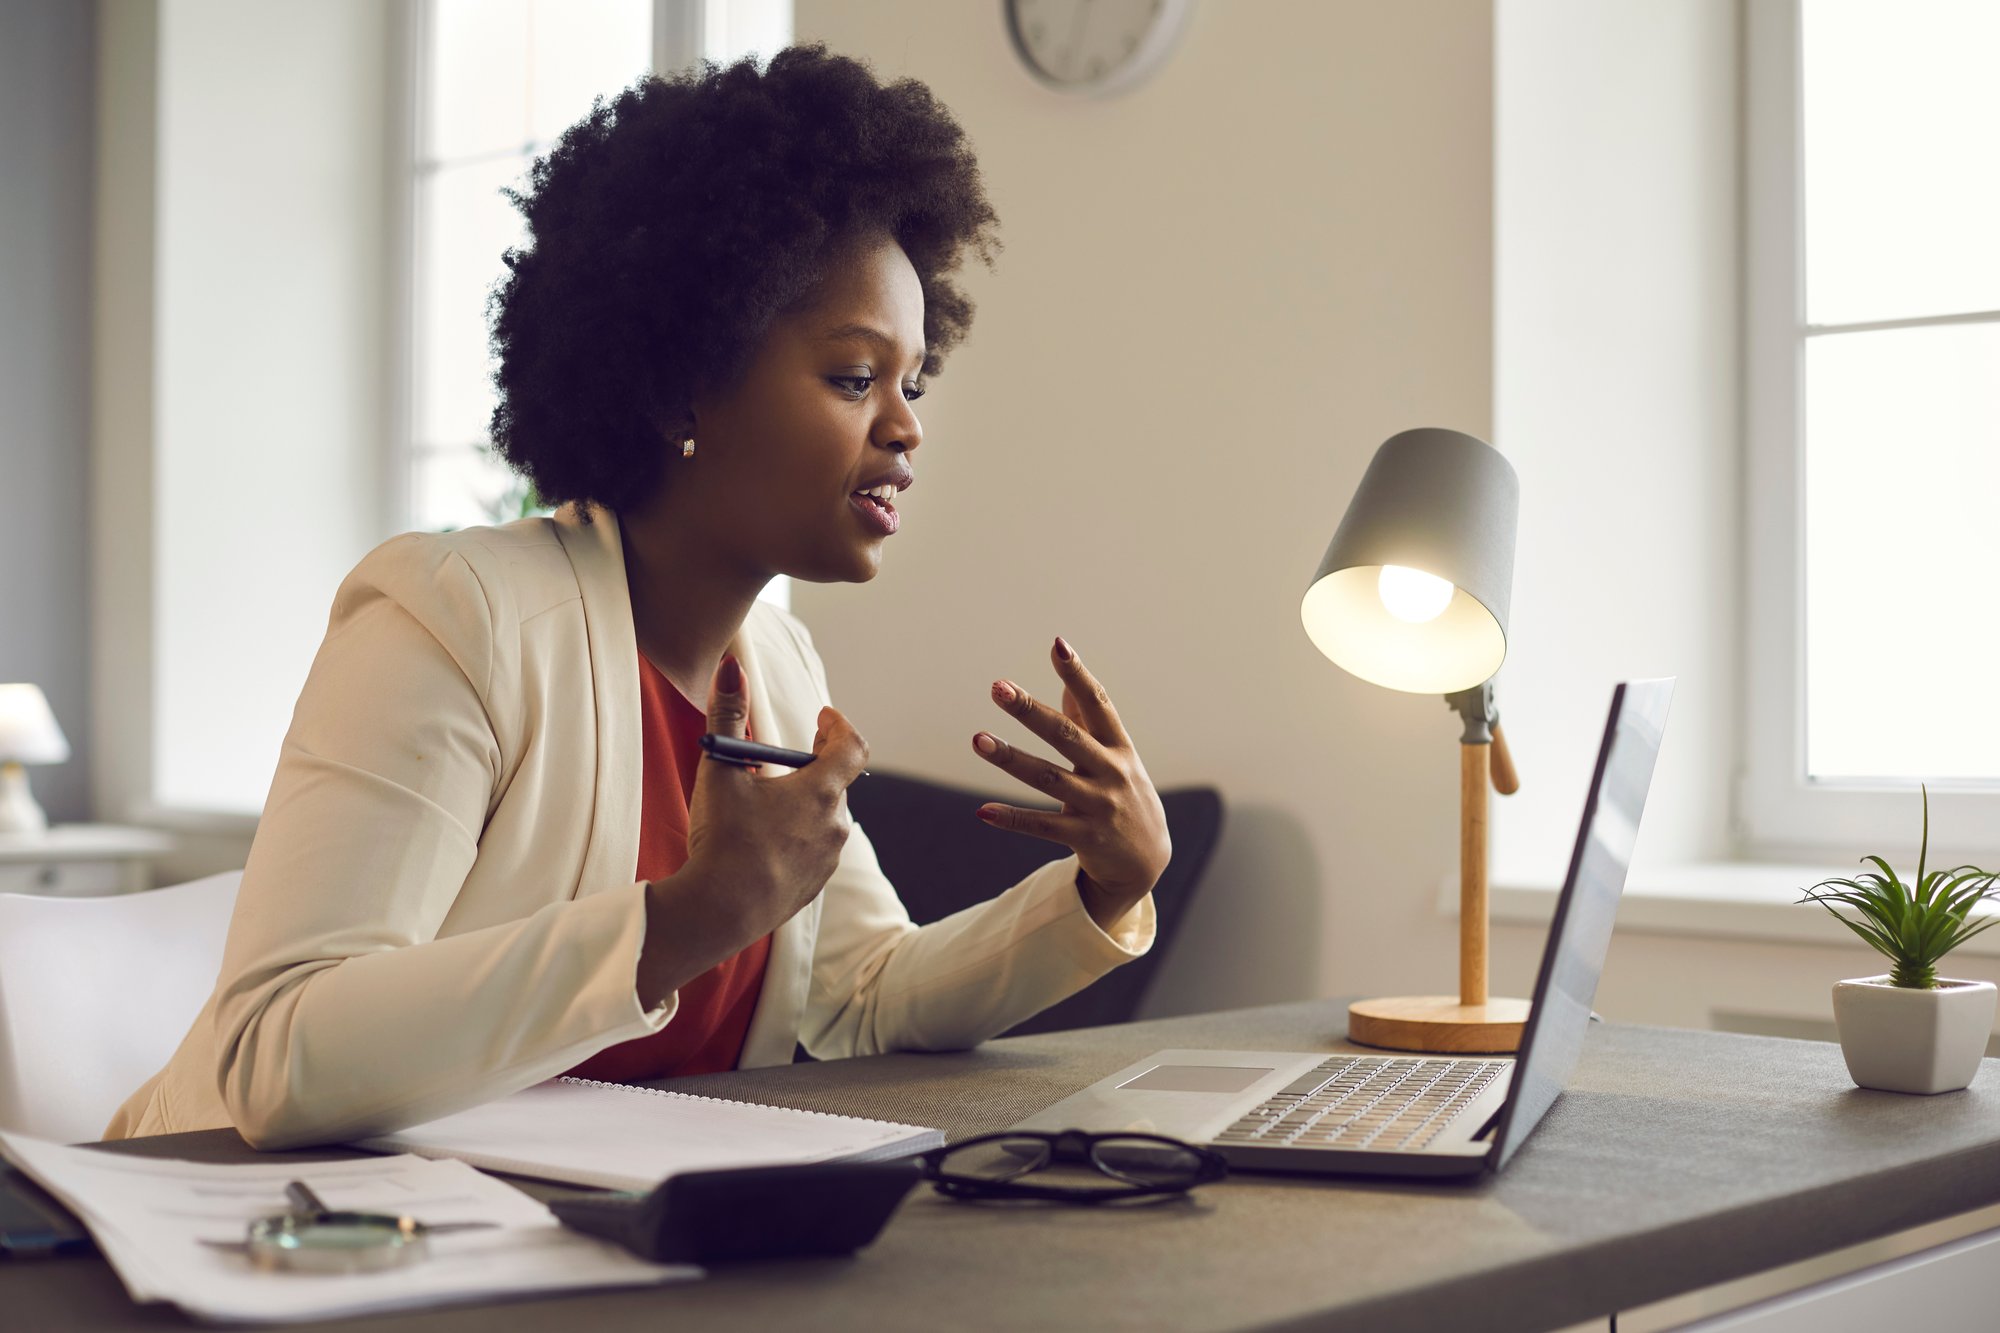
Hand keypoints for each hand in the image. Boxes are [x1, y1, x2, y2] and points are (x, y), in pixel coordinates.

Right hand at [639, 656, 867, 1005]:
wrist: (720, 912)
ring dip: (803, 803)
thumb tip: (730, 666)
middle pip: (834, 782)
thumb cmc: (723, 838)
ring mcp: (827, 858)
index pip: (851, 746)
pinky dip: (795, 835)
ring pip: (823, 817)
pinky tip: (764, 841)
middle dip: (812, 765)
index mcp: (821, 791)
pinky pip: (812, 849)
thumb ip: (728, 715)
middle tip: (784, 757)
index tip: (823, 715)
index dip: (839, 726)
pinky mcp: (814, 885)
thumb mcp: (720, 770)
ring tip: (768, 801)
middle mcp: (835, 824)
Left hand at [971, 638, 1170, 930]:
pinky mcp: (1084, 837)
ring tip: (978, 740)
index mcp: (1119, 746)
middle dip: (1031, 710)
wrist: (1146, 861)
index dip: (1078, 674)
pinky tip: (983, 811)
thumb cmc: (1125, 796)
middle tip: (999, 687)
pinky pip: (1042, 826)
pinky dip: (1012, 819)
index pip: (1098, 703)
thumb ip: (1090, 721)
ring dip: (1011, 758)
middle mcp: (1111, 772)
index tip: (1057, 645)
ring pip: (1048, 778)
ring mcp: (1098, 806)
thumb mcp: (1117, 757)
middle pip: (1067, 736)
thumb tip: (1067, 680)